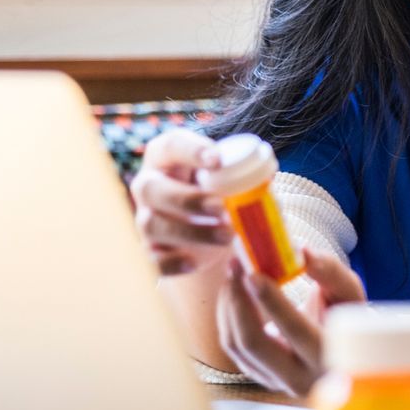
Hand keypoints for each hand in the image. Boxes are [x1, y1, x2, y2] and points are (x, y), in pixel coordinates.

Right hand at [131, 128, 232, 277]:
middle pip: (151, 187)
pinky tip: (194, 264)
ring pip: (153, 224)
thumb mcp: (227, 181)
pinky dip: (172, 262)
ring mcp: (145, 219)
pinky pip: (152, 258)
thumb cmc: (215, 194)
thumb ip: (243, 177)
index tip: (217, 160)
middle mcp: (148, 186)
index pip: (170, 146)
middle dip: (187, 199)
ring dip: (191, 232)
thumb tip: (264, 180)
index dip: (190, 150)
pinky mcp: (150, 250)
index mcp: (167, 158)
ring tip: (227, 236)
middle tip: (221, 208)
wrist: (204, 236)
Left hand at [217, 246, 365, 394]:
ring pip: (235, 344)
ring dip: (229, 305)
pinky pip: (232, 346)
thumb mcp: (348, 292)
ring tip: (234, 272)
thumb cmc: (346, 315)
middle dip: (238, 300)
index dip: (272, 301)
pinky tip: (234, 292)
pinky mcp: (258, 375)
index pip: (295, 330)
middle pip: (253, 342)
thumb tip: (301, 251)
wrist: (342, 350)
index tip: (253, 273)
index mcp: (329, 356)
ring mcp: (275, 380)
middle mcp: (301, 376)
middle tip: (235, 265)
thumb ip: (330, 271)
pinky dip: (228, 315)